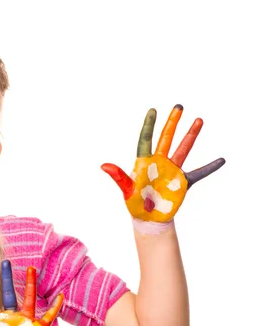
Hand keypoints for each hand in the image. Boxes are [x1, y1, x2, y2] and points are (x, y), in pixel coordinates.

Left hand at [0, 260, 62, 325]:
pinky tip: (59, 296)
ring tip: (31, 269)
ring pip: (28, 299)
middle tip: (6, 261)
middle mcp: (12, 317)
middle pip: (9, 293)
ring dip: (30, 284)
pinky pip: (48, 316)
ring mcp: (26, 321)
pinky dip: (54, 307)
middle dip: (7, 278)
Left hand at [101, 104, 224, 221]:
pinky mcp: (183, 182)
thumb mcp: (127, 190)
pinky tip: (221, 160)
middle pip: (166, 139)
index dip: (149, 126)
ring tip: (199, 120)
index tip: (153, 110)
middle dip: (172, 123)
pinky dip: (210, 167)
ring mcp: (172, 171)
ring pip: (183, 149)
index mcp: (144, 163)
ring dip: (190, 135)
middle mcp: (159, 163)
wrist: (148, 219)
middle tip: (178, 106)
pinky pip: (199, 173)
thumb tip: (103, 165)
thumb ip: (119, 177)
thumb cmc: (135, 204)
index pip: (146, 140)